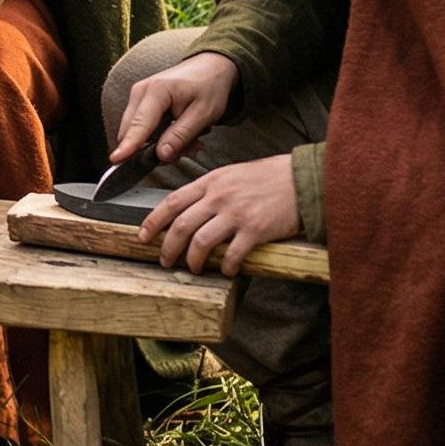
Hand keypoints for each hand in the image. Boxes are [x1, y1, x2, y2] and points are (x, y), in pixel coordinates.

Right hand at [111, 50, 238, 164]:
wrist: (210, 66)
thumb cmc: (209, 86)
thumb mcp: (203, 114)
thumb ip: (180, 135)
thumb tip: (161, 156)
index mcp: (157, 91)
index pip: (139, 125)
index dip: (128, 145)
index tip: (116, 160)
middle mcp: (140, 91)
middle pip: (133, 131)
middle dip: (155, 149)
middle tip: (191, 149)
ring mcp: (138, 96)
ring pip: (137, 132)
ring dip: (160, 144)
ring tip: (192, 140)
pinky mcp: (140, 102)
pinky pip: (142, 127)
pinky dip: (159, 136)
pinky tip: (181, 133)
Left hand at [139, 153, 300, 274]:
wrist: (301, 179)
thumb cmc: (268, 177)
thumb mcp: (231, 175)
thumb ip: (210, 190)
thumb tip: (188, 208)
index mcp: (211, 182)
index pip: (172, 202)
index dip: (153, 221)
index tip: (143, 235)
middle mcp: (219, 197)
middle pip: (181, 225)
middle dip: (168, 247)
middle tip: (165, 260)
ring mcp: (237, 213)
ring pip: (201, 241)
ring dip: (193, 260)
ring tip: (194, 268)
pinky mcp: (255, 229)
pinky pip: (232, 253)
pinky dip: (226, 266)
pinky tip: (227, 270)